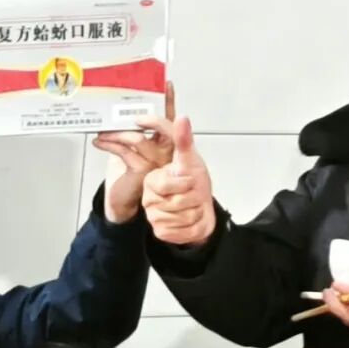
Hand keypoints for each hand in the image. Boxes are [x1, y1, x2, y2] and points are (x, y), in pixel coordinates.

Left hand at [93, 82, 175, 222]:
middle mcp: (165, 151)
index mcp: (165, 142)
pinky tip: (98, 143)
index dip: (170, 101)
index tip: (167, 84)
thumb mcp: (129, 145)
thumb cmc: (125, 170)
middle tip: (127, 111)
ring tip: (101, 133)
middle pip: (162, 126)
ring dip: (115, 133)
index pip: (170, 118)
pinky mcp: (142, 170)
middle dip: (146, 116)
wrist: (121, 198)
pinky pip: (125, 151)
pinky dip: (108, 144)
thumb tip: (115, 108)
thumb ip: (129, 128)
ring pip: (137, 138)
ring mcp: (156, 162)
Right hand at [140, 114, 215, 244]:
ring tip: (194, 206)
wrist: (200, 211)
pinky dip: (191, 227)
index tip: (190, 182)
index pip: (164, 183)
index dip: (182, 183)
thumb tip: (182, 116)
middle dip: (193, 196)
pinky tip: (190, 220)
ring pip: (180, 217)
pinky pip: (179, 231)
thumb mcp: (190, 159)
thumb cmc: (193, 182)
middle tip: (194, 192)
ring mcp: (152, 214)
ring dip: (194, 212)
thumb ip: (183, 140)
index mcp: (152, 179)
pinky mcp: (159, 230)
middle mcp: (148, 196)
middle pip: (176, 202)